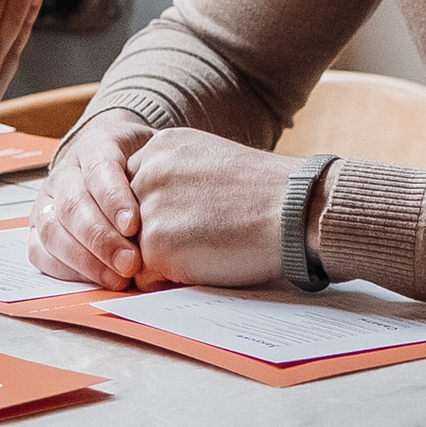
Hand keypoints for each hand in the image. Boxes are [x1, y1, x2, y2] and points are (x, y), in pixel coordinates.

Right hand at [30, 116, 151, 285]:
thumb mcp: (156, 154)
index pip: (98, 170)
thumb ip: (162, 175)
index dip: (113, 200)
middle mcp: (65, 172)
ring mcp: (48, 200)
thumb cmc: (141, 161)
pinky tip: (94, 279)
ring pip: (52, 230)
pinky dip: (66, 269)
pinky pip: (40, 251)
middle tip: (130, 263)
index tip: (133, 226)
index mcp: (94, 145)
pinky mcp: (39, 227)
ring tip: (117, 279)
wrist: (115, 155)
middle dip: (101, 239)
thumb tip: (177, 212)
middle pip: (73, 205)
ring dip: (85, 260)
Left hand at [123, 131, 305, 285]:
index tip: (189, 222)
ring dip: (162, 261)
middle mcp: (147, 170)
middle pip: (125, 221)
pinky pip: (144, 277)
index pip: (131, 189)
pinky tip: (205, 265)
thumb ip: (178, 180)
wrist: (300, 211)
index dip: (159, 214)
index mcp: (162, 145)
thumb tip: (156, 216)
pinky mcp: (156, 243)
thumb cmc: (270, 196)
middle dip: (154, 238)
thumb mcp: (214, 165)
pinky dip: (169, 281)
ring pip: (132, 250)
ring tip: (208, 248)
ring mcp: (148, 206)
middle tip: (201, 238)